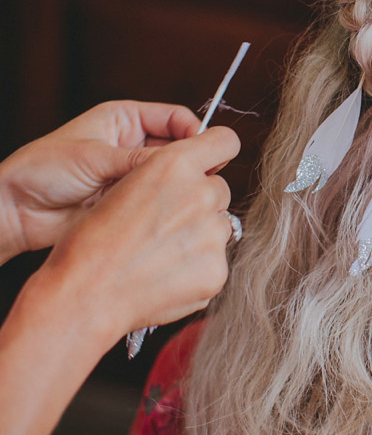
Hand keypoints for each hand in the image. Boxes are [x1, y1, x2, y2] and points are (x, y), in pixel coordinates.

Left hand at [0, 101, 203, 261]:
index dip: (195, 133)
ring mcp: (131, 176)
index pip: (175, 119)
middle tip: (202, 179)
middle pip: (179, 150)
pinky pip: (157, 203)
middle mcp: (132, 146)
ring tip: (184, 199)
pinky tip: (169, 215)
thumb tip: (185, 162)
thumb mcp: (96, 157)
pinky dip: (165, 208)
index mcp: (124, 120)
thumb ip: (142, 160)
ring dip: (179, 188)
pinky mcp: (128, 203)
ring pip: (172, 179)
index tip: (207, 152)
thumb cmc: (42, 170)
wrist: (15, 211)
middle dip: (191, 163)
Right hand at [21, 125, 241, 354]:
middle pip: (219, 190)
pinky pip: (215, 263)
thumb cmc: (91, 241)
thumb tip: (190, 179)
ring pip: (219, 228)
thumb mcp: (124, 186)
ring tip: (159, 255)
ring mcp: (212, 234)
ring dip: (199, 237)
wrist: (84, 294)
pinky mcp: (217, 270)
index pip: (224, 141)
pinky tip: (164, 277)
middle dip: (200, 203)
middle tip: (165, 225)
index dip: (217, 152)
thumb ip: (166, 177)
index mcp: (174, 164)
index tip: (211, 163)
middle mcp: (200, 193)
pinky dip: (197, 270)